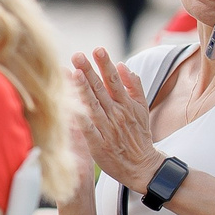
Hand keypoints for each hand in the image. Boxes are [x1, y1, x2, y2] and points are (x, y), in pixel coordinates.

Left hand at [72, 48, 163, 191]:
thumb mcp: (143, 110)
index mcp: (126, 105)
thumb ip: (134, 88)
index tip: (97, 49)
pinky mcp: (98, 143)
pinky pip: (87, 127)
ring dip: (83, 88)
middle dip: (89, 71)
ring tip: (73, 72)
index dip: (105, 65)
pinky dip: (81, 116)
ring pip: (93, 104)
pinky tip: (72, 105)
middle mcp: (116, 113)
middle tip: (78, 55)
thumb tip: (125, 66)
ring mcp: (107, 128)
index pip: (114, 80)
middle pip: (101, 89)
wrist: (143, 166)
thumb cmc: (139, 136)